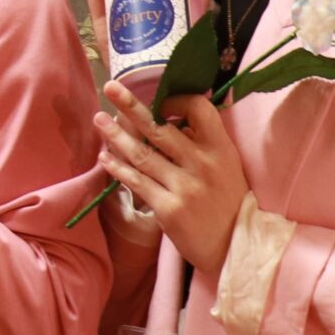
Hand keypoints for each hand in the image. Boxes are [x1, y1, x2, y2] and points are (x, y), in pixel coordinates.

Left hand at [94, 81, 249, 276]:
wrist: (235, 247)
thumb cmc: (228, 201)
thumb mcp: (227, 165)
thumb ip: (203, 143)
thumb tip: (171, 116)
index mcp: (221, 149)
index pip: (200, 110)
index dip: (177, 100)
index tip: (159, 99)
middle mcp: (202, 164)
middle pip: (160, 129)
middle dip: (132, 106)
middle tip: (110, 88)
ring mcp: (184, 187)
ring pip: (142, 154)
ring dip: (116, 135)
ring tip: (98, 119)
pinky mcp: (168, 208)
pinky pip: (136, 182)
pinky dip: (118, 167)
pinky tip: (105, 156)